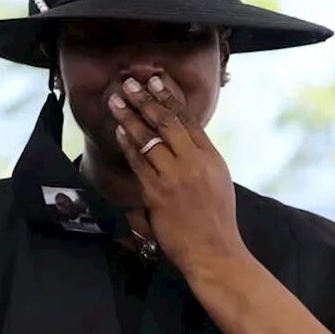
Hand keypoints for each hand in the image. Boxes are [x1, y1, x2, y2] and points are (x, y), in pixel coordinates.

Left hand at [108, 74, 247, 271]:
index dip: (169, 97)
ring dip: (130, 117)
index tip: (156, 81)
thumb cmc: (216, 220)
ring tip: (117, 101)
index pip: (187, 119)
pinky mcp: (158, 193)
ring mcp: (175, 177)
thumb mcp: (217, 181)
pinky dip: (128, 144)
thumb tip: (180, 140)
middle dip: (146, 100)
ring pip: (149, 139)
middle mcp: (194, 163)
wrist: (215, 252)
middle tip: (130, 83)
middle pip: (166, 122)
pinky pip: (139, 163)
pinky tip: (120, 131)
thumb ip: (199, 158)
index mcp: (211, 158)